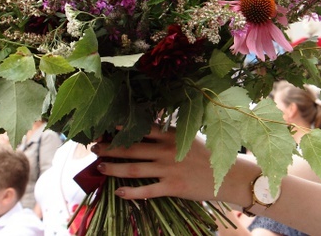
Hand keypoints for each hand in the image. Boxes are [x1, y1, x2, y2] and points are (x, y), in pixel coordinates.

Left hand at [92, 126, 256, 204]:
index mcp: (171, 135)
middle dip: (110, 148)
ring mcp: (168, 169)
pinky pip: (146, 190)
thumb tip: (147, 129)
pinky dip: (130, 192)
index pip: (142, 129)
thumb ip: (168, 134)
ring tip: (100, 166)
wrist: (227, 175)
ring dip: (114, 168)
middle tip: (94, 148)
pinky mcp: (172, 187)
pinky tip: (118, 192)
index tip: (105, 128)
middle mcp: (166, 150)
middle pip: (131, 148)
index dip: (122, 128)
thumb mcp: (188, 138)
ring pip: (133, 169)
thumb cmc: (207, 154)